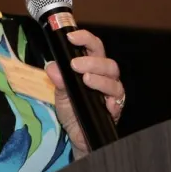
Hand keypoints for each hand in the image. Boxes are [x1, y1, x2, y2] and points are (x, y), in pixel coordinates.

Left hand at [44, 30, 124, 155]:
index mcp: (92, 68)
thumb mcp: (60, 94)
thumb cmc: (72, 110)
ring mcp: (111, 94)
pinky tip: (105, 103)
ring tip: (86, 79)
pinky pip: (118, 103)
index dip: (85, 39)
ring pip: (114, 81)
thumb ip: (58, 80)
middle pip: (107, 63)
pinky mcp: (115, 110)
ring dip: (100, 79)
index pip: (93, 48)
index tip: (72, 37)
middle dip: (92, 61)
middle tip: (75, 65)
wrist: (77, 135)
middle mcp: (105, 78)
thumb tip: (52, 67)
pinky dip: (112, 102)